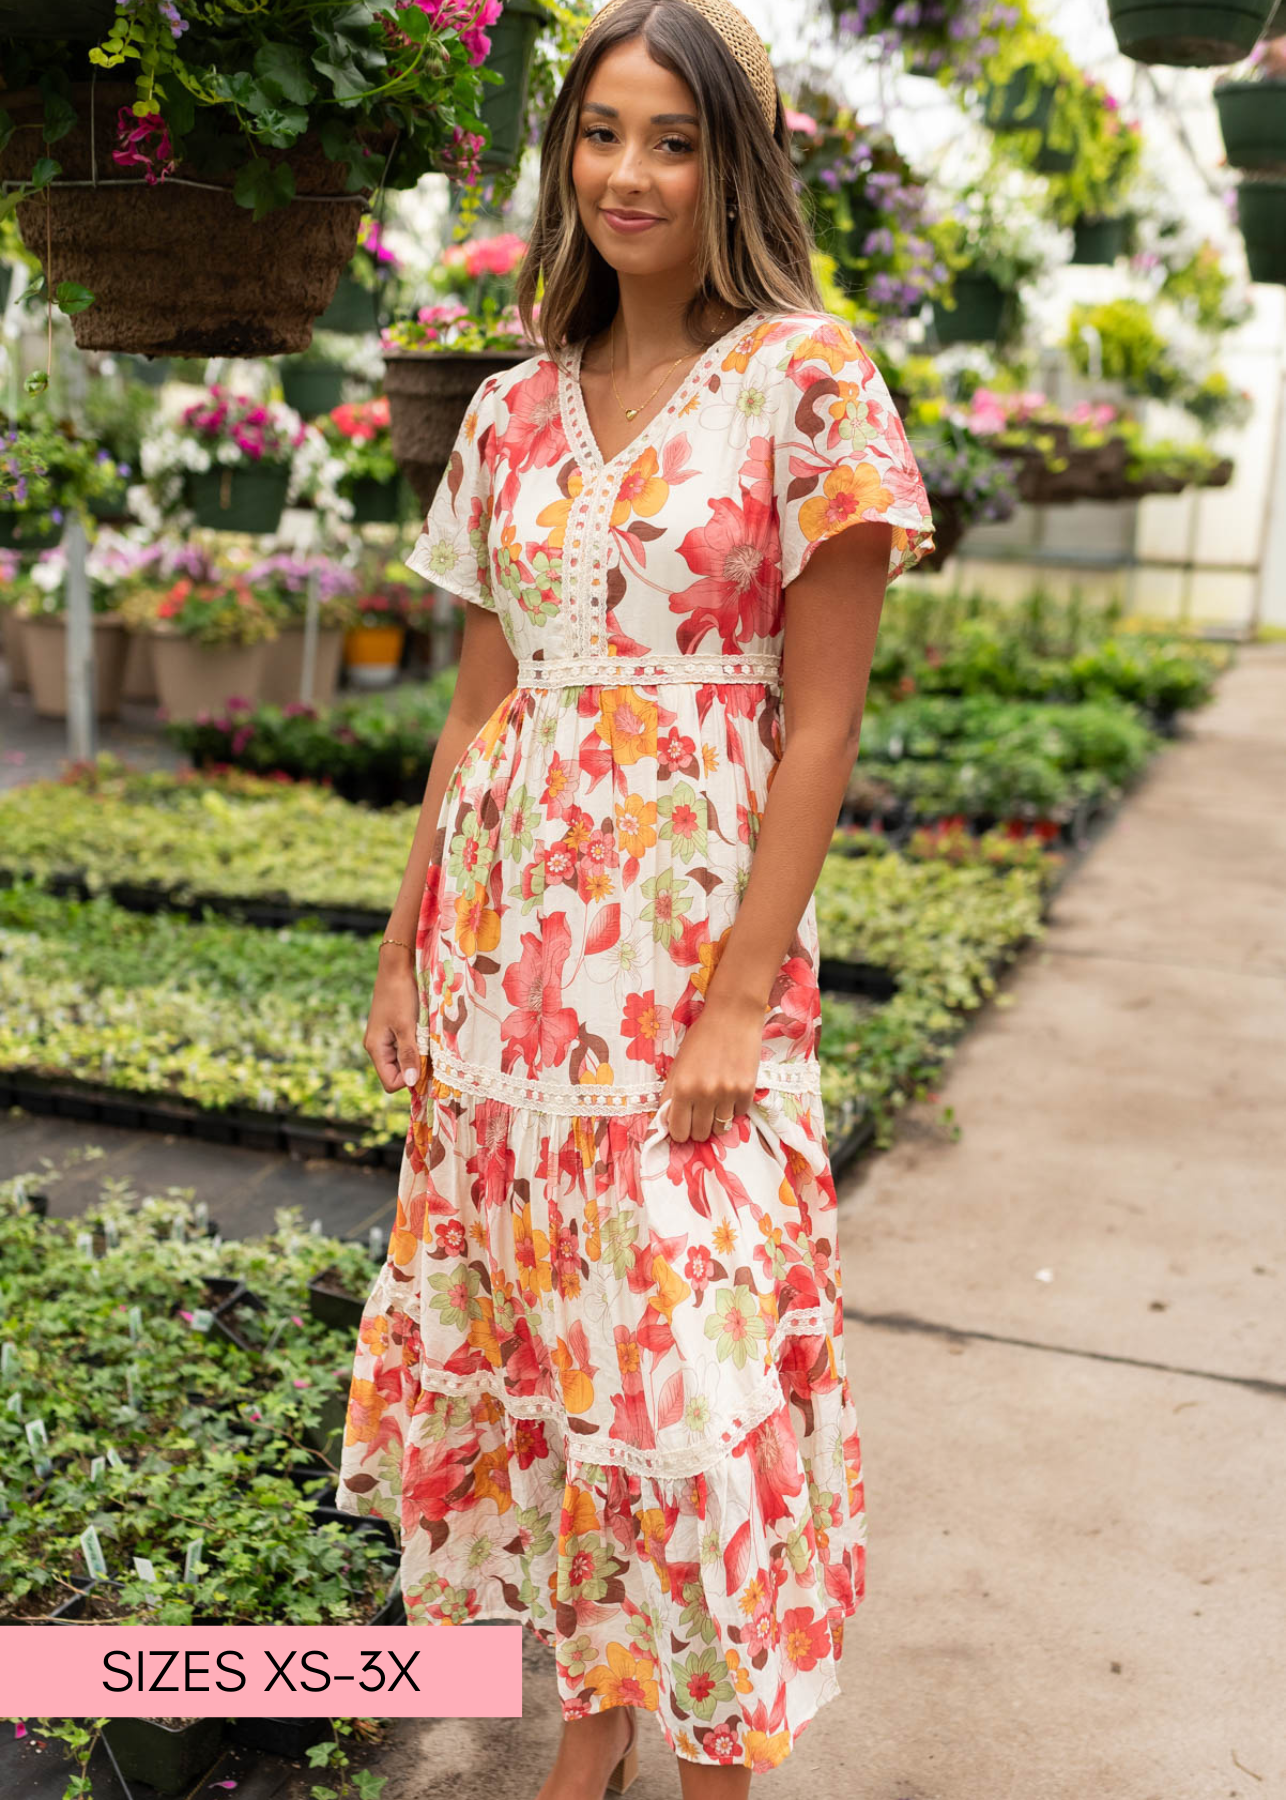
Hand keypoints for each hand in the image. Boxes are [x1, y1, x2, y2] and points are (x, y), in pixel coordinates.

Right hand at [364, 952, 425, 1094]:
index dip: (409, 1079)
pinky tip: (425, 1033)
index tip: (426, 1065)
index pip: (391, 1082)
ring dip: (418, 1055)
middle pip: (397, 1073)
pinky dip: (417, 1045)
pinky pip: (406, 1047)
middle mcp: (377, 1047)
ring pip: (403, 1060)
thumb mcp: (407, 1027)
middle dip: (415, 1067)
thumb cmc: (401, 996)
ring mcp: (385, 1039)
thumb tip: (410, 1083)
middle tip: (431, 1052)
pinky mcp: (393, 1030)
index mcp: (376, 1049)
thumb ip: (409, 1055)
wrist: (397, 968)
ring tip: (428, 1040)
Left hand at [659, 994, 764, 1142]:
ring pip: (720, 1129)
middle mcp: (704, 1094)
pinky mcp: (747, 1090)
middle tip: (699, 1114)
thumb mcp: (678, 1065)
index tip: (682, 1125)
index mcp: (682, 1087)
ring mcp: (727, 1094)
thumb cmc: (701, 1038)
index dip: (679, 1131)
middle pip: (700, 1134)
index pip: (678, 1131)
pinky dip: (733, 1108)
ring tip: (715, 1103)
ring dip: (716, 1120)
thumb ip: (672, 1093)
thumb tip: (670, 1121)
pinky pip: (738, 1115)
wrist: (732, 1017)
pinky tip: (730, 1091)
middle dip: (697, 1127)